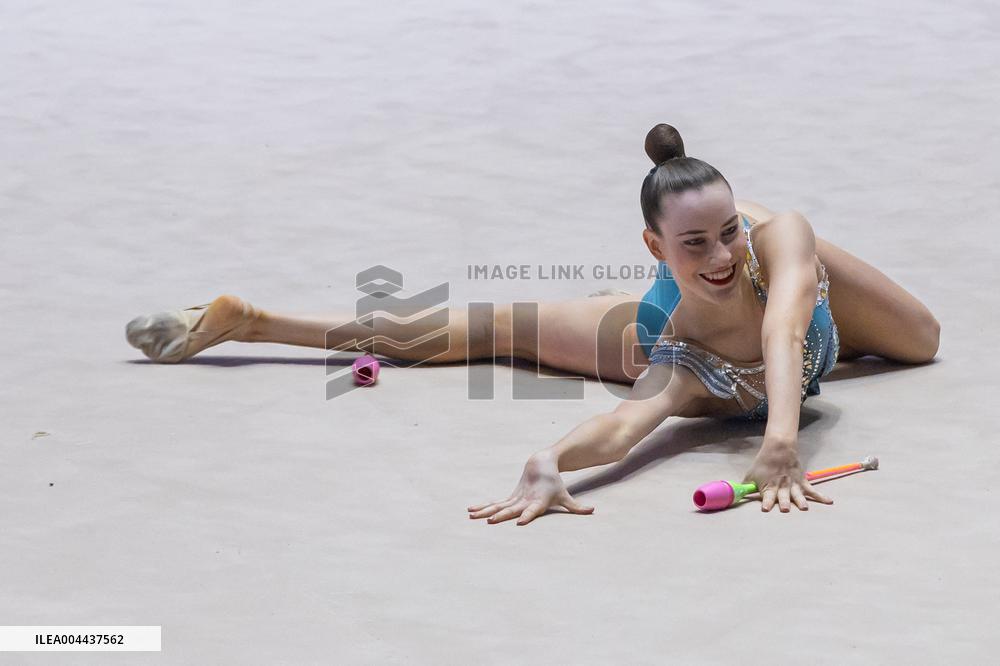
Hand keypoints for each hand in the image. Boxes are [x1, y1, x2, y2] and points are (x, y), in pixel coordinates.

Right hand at [467, 450, 594, 525]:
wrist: (541, 463)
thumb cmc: (554, 484)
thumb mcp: (565, 496)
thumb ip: (577, 507)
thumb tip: (593, 510)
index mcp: (537, 502)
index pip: (532, 510)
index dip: (527, 515)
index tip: (520, 521)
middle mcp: (524, 500)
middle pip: (511, 509)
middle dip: (501, 515)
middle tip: (490, 522)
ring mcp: (515, 498)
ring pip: (498, 506)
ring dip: (485, 511)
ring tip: (471, 516)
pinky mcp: (510, 497)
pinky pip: (494, 503)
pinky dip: (483, 507)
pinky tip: (471, 511)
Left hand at [742, 443, 833, 511]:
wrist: (778, 449)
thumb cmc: (763, 463)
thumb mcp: (751, 474)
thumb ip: (745, 486)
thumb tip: (735, 494)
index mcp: (769, 486)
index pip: (768, 497)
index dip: (767, 503)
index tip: (766, 509)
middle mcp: (782, 487)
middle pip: (784, 497)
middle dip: (785, 503)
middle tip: (786, 509)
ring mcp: (793, 485)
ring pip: (798, 494)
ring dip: (800, 501)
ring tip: (804, 508)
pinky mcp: (802, 482)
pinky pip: (813, 490)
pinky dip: (821, 496)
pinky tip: (829, 502)